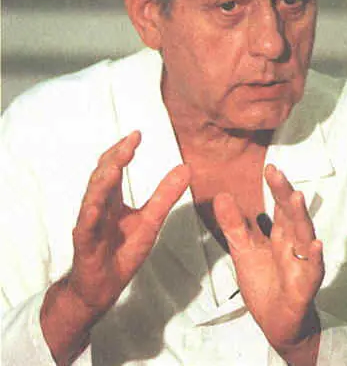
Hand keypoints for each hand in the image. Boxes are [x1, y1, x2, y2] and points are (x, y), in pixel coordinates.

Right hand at [41, 131, 189, 363]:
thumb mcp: (150, 222)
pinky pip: (85, 230)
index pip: (113, 168)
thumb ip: (165, 195)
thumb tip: (186, 168)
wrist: (101, 288)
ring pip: (92, 198)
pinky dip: (89, 217)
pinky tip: (94, 207)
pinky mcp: (85, 246)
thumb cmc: (121, 252)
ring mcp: (89, 225)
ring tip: (116, 164)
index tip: (137, 135)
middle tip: (129, 142)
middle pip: (102, 176)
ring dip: (102, 181)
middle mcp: (97, 207)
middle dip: (115, 158)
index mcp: (111, 199)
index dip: (123, 151)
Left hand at [213, 164, 323, 364]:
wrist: (277, 324)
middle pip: (291, 215)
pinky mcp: (305, 286)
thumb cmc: (264, 284)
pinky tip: (314, 245)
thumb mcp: (243, 251)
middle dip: (285, 194)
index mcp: (280, 235)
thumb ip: (234, 225)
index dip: (276, 187)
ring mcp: (301, 263)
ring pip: (304, 236)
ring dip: (302, 217)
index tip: (270, 167)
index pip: (279, 207)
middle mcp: (294, 244)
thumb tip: (222, 196)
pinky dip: (314, 257)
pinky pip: (312, 270)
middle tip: (276, 173)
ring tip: (297, 197)